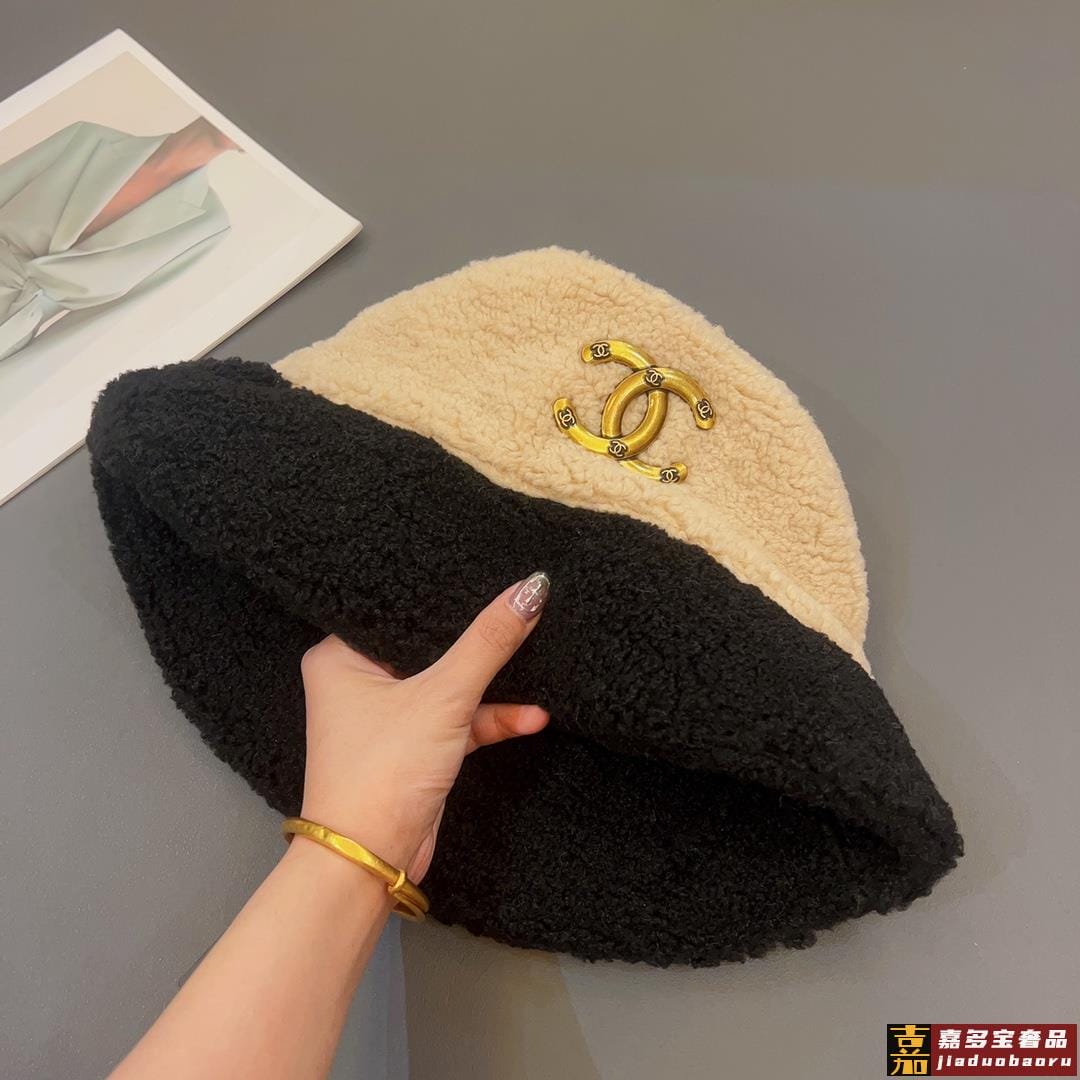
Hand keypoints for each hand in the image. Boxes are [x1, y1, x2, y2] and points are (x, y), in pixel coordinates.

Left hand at [296, 572, 550, 881]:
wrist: (371, 862)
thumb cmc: (383, 771)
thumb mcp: (444, 696)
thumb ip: (489, 642)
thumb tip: (532, 587)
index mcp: (341, 656)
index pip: (399, 608)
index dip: (445, 592)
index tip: (490, 571)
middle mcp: (358, 681)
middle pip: (429, 645)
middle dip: (475, 639)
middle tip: (521, 607)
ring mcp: (388, 716)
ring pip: (448, 684)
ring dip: (492, 686)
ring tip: (540, 664)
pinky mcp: (414, 747)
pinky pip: (457, 719)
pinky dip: (490, 719)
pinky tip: (530, 717)